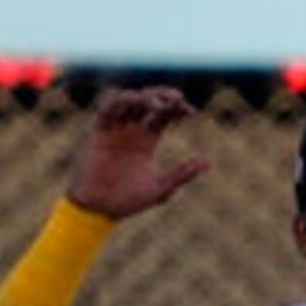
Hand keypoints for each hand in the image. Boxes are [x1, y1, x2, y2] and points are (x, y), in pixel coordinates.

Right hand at [63, 86, 206, 218]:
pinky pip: (105, 111)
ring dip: (143, 97)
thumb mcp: (160, 188)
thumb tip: (207, 163)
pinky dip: (118, 102)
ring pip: (128, 102)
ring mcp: (114, 131)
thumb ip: (181, 174)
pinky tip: (134, 100)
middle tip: (178, 98)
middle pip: (147, 104)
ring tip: (160, 103)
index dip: (176, 109)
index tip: (191, 112)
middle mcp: (130, 131)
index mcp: (146, 141)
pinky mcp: (98, 134)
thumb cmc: (129, 201)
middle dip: (162, 96)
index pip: (162, 116)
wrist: (99, 210)